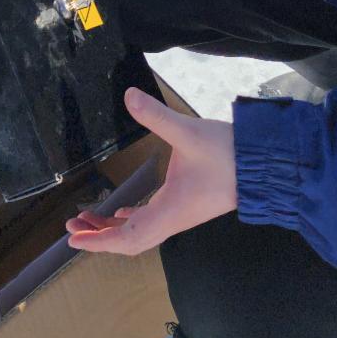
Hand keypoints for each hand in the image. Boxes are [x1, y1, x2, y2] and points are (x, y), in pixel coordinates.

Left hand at [65, 89, 236, 255]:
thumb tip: (128, 96)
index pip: (128, 238)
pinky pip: (151, 219)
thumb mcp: (188, 132)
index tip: (74, 238)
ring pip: (140, 230)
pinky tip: (123, 211)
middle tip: (72, 227)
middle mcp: (172, 218)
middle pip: (130, 240)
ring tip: (88, 216)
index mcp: (169, 211)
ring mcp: (179, 213)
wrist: (264, 165)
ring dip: (113, 227)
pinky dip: (131, 219)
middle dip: (100, 236)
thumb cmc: (227, 154)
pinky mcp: (185, 204)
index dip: (99, 241)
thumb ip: (156, 116)